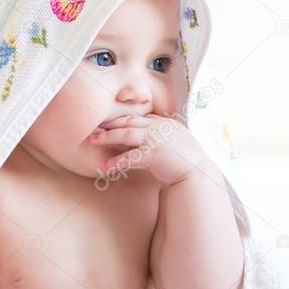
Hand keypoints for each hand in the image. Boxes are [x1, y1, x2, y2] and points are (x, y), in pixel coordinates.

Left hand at [88, 113, 204, 184]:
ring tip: (93, 139)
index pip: (137, 117)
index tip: (106, 121)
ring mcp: (155, 140)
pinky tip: (104, 166)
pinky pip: (130, 157)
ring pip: (126, 134)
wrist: (196, 172)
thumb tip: (146, 132)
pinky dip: (116, 161)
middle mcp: (158, 128)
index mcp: (163, 123)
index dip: (120, 118)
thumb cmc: (185, 159)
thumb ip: (161, 132)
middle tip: (93, 126)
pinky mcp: (153, 155)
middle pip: (128, 121)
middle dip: (109, 123)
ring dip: (107, 136)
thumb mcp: (174, 138)